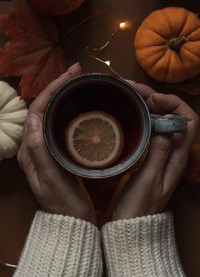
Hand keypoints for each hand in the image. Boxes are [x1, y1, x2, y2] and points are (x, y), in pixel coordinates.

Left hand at [17, 63, 95, 223]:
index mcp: (29, 149)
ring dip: (63, 95)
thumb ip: (38, 149)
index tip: (70, 74)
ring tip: (78, 82)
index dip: (52, 89)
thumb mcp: (49, 177)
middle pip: (43, 107)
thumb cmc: (62, 201)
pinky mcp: (58, 150)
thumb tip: (33, 116)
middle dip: (58, 87)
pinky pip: (60, 123)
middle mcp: (35, 144)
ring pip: (52, 113)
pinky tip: (80, 104)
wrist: (71, 219)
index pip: (36, 110)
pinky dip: (69, 109)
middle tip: (76, 73)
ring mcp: (47, 147)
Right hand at [110, 81, 198, 219]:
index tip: (153, 98)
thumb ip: (160, 153)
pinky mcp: (144, 153)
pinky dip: (137, 115)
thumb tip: (166, 123)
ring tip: (126, 93)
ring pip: (157, 119)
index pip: (189, 121)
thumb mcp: (150, 180)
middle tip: (131, 88)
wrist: (129, 224)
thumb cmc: (139, 207)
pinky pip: (145, 127)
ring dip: (145, 104)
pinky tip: (124, 111)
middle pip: (171, 115)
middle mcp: (170, 150)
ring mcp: (156, 151)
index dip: (175, 104)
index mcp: (177, 156)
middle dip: (155, 97)